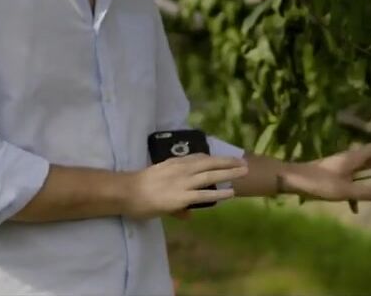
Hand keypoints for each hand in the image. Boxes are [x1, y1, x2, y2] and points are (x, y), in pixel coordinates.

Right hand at [123, 154, 247, 218]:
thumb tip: (189, 214)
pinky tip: (230, 193)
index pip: (198, 157)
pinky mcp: (182, 197)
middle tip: (243, 161)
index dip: (213, 158)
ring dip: (229, 172)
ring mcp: (183, 182)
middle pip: (209, 163)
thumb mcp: (158, 182)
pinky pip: (205, 193)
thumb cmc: (137, 188)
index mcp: (174, 163)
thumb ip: (175, 196)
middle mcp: (181, 169)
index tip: (224, 158)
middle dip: (227, 162)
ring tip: (244, 172)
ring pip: (211, 175)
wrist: (126, 192)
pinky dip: (219, 192)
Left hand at [282, 134, 370, 202]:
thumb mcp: (342, 191)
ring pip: (366, 163)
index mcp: (353, 159)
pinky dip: (362, 184)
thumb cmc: (317, 183)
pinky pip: (356, 176)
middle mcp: (350, 159)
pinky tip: (360, 202)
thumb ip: (363, 193)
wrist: (293, 180)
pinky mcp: (336, 174)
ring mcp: (342, 166)